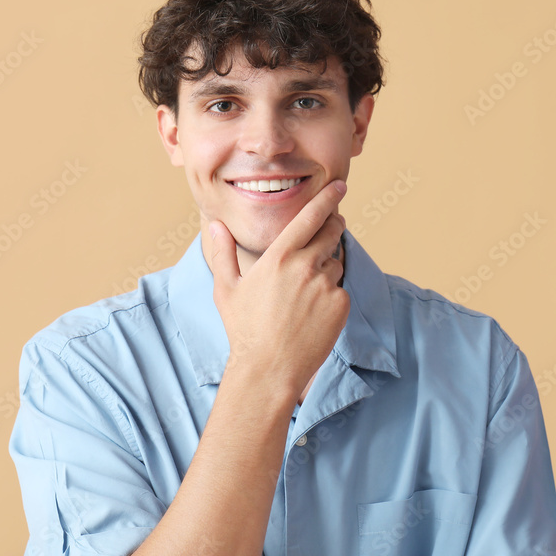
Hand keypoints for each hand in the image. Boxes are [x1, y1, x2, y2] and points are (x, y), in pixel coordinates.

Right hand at [209, 180, 350, 401]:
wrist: (268, 369)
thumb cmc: (244, 329)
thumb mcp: (227, 289)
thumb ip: (223, 253)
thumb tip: (215, 225)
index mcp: (279, 257)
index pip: (310, 217)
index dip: (327, 198)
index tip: (339, 186)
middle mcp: (306, 266)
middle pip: (331, 233)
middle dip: (333, 227)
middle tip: (329, 230)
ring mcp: (326, 286)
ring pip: (335, 263)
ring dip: (326, 268)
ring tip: (305, 292)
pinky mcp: (340, 305)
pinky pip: (340, 290)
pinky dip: (331, 295)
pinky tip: (312, 313)